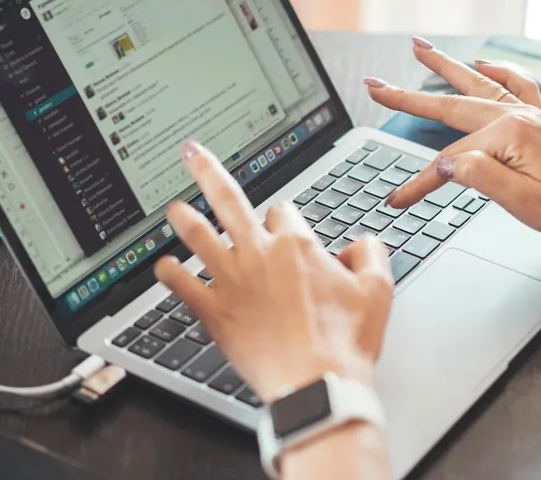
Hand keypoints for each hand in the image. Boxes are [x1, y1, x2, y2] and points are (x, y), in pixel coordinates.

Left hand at [155, 141, 393, 401]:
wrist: (316, 385)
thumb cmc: (345, 344)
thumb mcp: (379, 290)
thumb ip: (371, 254)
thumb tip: (361, 243)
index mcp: (296, 245)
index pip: (284, 211)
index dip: (286, 220)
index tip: (286, 230)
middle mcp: (259, 254)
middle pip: (228, 200)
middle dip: (207, 171)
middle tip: (191, 153)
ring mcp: (232, 282)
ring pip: (199, 237)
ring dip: (184, 218)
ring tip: (173, 207)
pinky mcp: (215, 313)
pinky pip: (183, 286)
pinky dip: (169, 274)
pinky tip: (161, 267)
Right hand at [365, 38, 540, 243]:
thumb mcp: (523, 203)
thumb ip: (480, 178)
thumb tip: (444, 162)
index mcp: (509, 136)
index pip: (449, 161)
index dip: (419, 183)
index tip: (397, 200)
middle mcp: (517, 116)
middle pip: (450, 105)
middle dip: (408, 96)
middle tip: (375, 84)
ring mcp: (529, 114)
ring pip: (476, 84)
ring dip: (444, 67)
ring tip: (418, 47)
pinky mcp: (539, 121)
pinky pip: (514, 86)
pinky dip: (497, 72)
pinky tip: (483, 64)